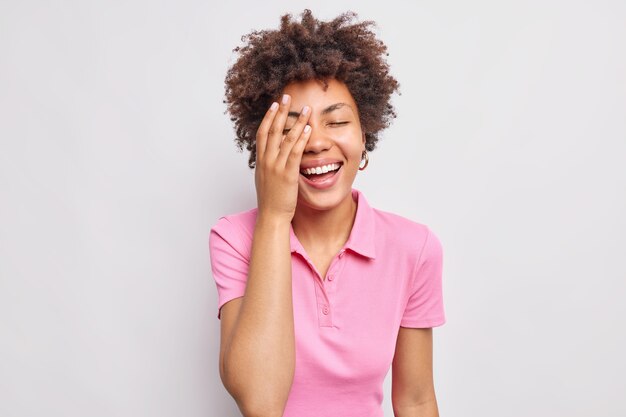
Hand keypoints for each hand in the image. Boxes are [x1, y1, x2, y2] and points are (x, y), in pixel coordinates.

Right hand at [254, 94, 311, 221]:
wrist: (271, 216)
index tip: (275, 104)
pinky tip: (308, 129)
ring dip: (297, 121)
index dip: (269, 117)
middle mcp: (266, 160)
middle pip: (273, 130)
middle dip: (281, 112)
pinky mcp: (287, 174)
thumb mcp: (265, 178)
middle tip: (287, 96)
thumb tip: (272, 155)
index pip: (263, 132)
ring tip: (305, 109)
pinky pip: (295, 153)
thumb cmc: (270, 200)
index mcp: (260, 160)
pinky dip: (301, 139)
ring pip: (286, 138)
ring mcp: (276, 166)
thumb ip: (268, 165)